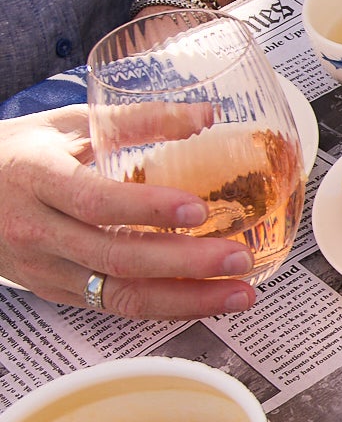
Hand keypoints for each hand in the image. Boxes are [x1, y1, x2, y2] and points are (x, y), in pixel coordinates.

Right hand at [0, 108, 257, 317]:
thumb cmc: (19, 154)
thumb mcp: (68, 125)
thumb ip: (137, 120)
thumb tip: (205, 114)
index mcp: (37, 178)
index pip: (94, 200)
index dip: (147, 208)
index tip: (198, 209)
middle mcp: (37, 230)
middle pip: (115, 257)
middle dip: (185, 263)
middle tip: (239, 258)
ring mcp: (46, 269)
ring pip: (119, 295)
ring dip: (187, 300)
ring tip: (239, 294)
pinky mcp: (57, 293)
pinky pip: (116, 307)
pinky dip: (166, 308)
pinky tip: (207, 301)